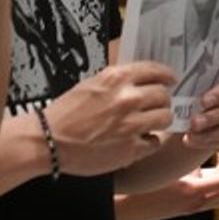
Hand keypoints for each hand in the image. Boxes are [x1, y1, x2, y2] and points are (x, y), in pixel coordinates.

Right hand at [47, 62, 176, 175]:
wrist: (47, 141)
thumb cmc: (64, 114)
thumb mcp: (91, 85)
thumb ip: (118, 82)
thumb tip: (141, 80)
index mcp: (116, 79)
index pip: (155, 70)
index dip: (166, 75)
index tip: (171, 79)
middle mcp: (127, 99)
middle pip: (164, 95)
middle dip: (162, 100)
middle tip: (156, 106)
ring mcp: (131, 125)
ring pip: (166, 117)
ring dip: (160, 120)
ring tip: (150, 123)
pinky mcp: (130, 148)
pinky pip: (155, 142)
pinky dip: (150, 142)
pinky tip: (140, 140)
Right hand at [115, 154, 218, 219]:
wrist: (118, 210)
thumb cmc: (136, 186)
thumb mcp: (163, 167)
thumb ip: (183, 154)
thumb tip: (198, 131)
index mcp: (193, 193)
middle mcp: (195, 204)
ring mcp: (189, 208)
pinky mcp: (181, 208)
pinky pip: (206, 196)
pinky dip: (210, 182)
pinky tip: (198, 163)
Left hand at [182, 62, 218, 154]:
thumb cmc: (213, 92)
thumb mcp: (210, 83)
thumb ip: (204, 85)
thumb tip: (186, 90)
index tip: (202, 102)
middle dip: (215, 116)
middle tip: (194, 123)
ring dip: (214, 133)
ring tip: (192, 136)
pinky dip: (216, 144)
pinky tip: (198, 142)